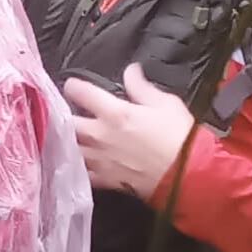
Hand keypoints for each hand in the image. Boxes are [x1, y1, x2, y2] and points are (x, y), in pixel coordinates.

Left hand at [65, 63, 198, 199]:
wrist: (189, 176)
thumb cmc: (181, 137)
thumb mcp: (166, 103)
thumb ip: (142, 87)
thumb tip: (130, 70)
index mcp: (114, 113)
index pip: (81, 92)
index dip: (74, 86)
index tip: (73, 85)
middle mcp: (100, 136)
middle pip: (67, 123)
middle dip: (62, 115)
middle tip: (66, 111)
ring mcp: (100, 160)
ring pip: (70, 148)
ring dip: (68, 140)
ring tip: (71, 136)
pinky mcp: (106, 181)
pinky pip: (84, 173)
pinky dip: (79, 167)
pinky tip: (80, 162)